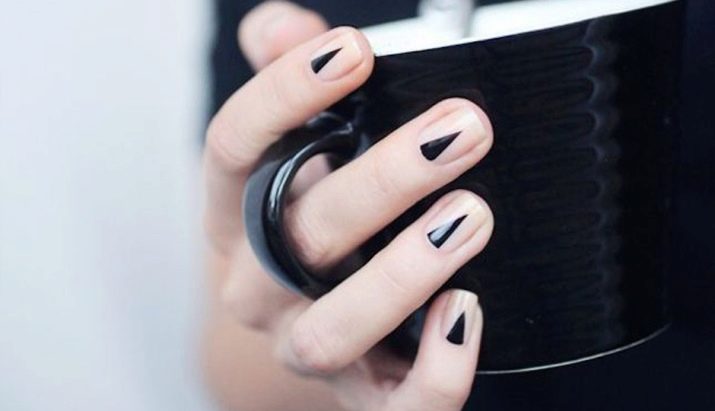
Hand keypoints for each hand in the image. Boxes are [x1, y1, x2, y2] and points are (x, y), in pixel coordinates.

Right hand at [204, 2, 494, 409]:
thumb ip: (286, 85)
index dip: (284, 95)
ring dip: (402, 274)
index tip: (354, 50)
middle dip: (383, 179)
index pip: (233, 148)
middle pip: (299, 233)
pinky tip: (467, 312)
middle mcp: (256, 286)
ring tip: (471, 215)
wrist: (306, 324)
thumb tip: (283, 25)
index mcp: (234, 216)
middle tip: (461, 131)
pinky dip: (435, 371)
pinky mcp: (361, 396)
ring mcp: (302, 347)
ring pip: (333, 329)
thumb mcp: (286, 155)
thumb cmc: (306, 225)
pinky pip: (394, 406)